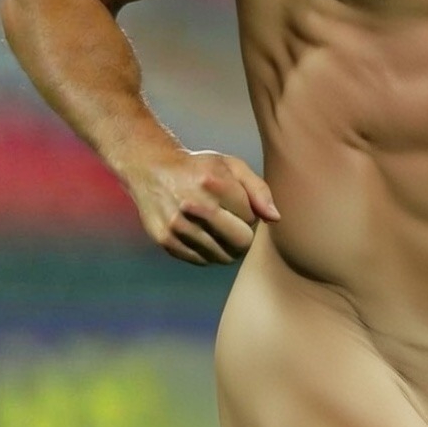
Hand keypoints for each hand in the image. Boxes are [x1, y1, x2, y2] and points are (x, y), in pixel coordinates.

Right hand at [125, 148, 279, 264]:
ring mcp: (178, 225)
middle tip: (237, 225)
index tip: (240, 206)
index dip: (250, 214)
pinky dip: (209, 253)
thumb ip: (258, 190)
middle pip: (240, 241)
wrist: (152, 169)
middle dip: (245, 236)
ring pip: (222, 255)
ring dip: (228, 247)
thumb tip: (275, 218)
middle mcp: (195, 204)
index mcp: (214, 182)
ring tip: (221, 229)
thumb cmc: (200, 168)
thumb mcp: (231, 166)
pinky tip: (204, 235)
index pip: (251, 217)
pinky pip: (201, 260)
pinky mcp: (165, 240)